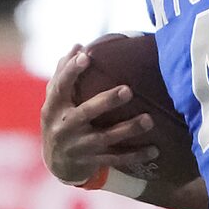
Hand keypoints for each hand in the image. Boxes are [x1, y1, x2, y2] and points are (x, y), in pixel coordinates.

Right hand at [39, 45, 157, 189]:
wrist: (56, 162)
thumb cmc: (59, 119)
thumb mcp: (56, 99)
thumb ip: (63, 73)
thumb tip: (77, 46)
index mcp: (54, 107)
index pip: (60, 86)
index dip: (71, 71)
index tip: (85, 56)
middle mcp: (64, 127)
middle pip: (86, 113)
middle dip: (107, 101)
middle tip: (128, 90)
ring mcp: (79, 146)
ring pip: (105, 138)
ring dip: (128, 129)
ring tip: (149, 120)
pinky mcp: (92, 161)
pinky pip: (116, 159)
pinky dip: (135, 156)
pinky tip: (154, 150)